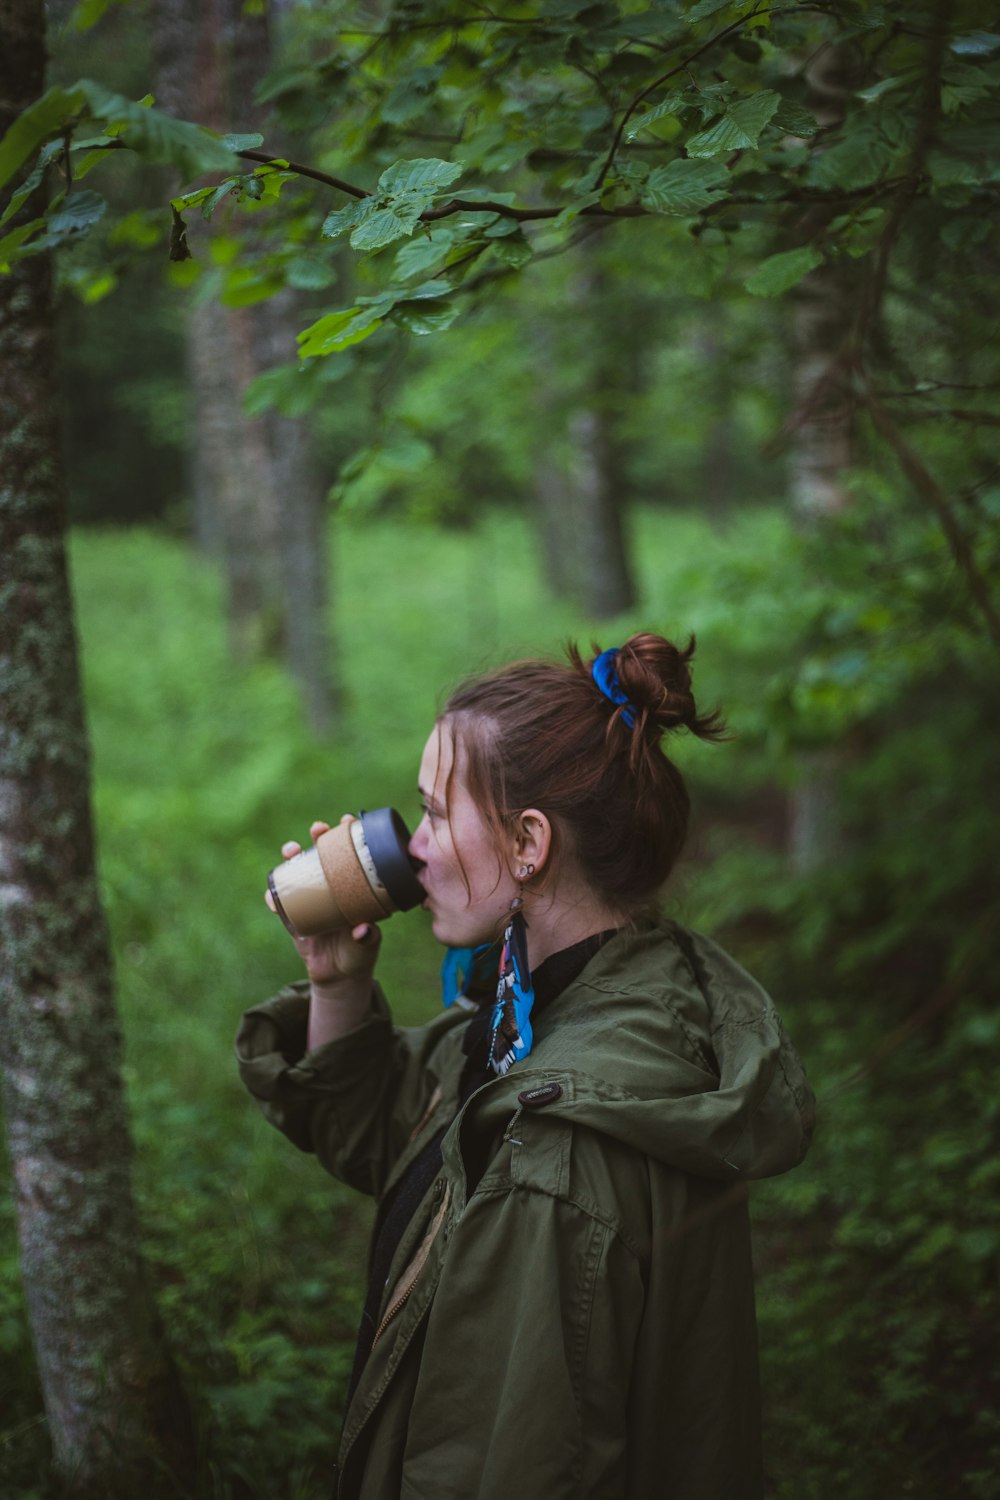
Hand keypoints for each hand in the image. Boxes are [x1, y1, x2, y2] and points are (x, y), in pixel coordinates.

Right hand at [266, 816, 381, 984]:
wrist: (338, 976)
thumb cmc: (358, 954)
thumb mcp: (367, 945)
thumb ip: (367, 938)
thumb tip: (363, 929)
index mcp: (353, 887)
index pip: (352, 854)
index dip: (348, 835)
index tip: (347, 821)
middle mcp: (332, 886)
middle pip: (323, 853)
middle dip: (318, 836)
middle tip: (318, 829)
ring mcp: (311, 897)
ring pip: (299, 869)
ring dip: (292, 856)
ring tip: (291, 850)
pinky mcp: (294, 914)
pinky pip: (280, 901)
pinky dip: (274, 897)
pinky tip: (271, 896)